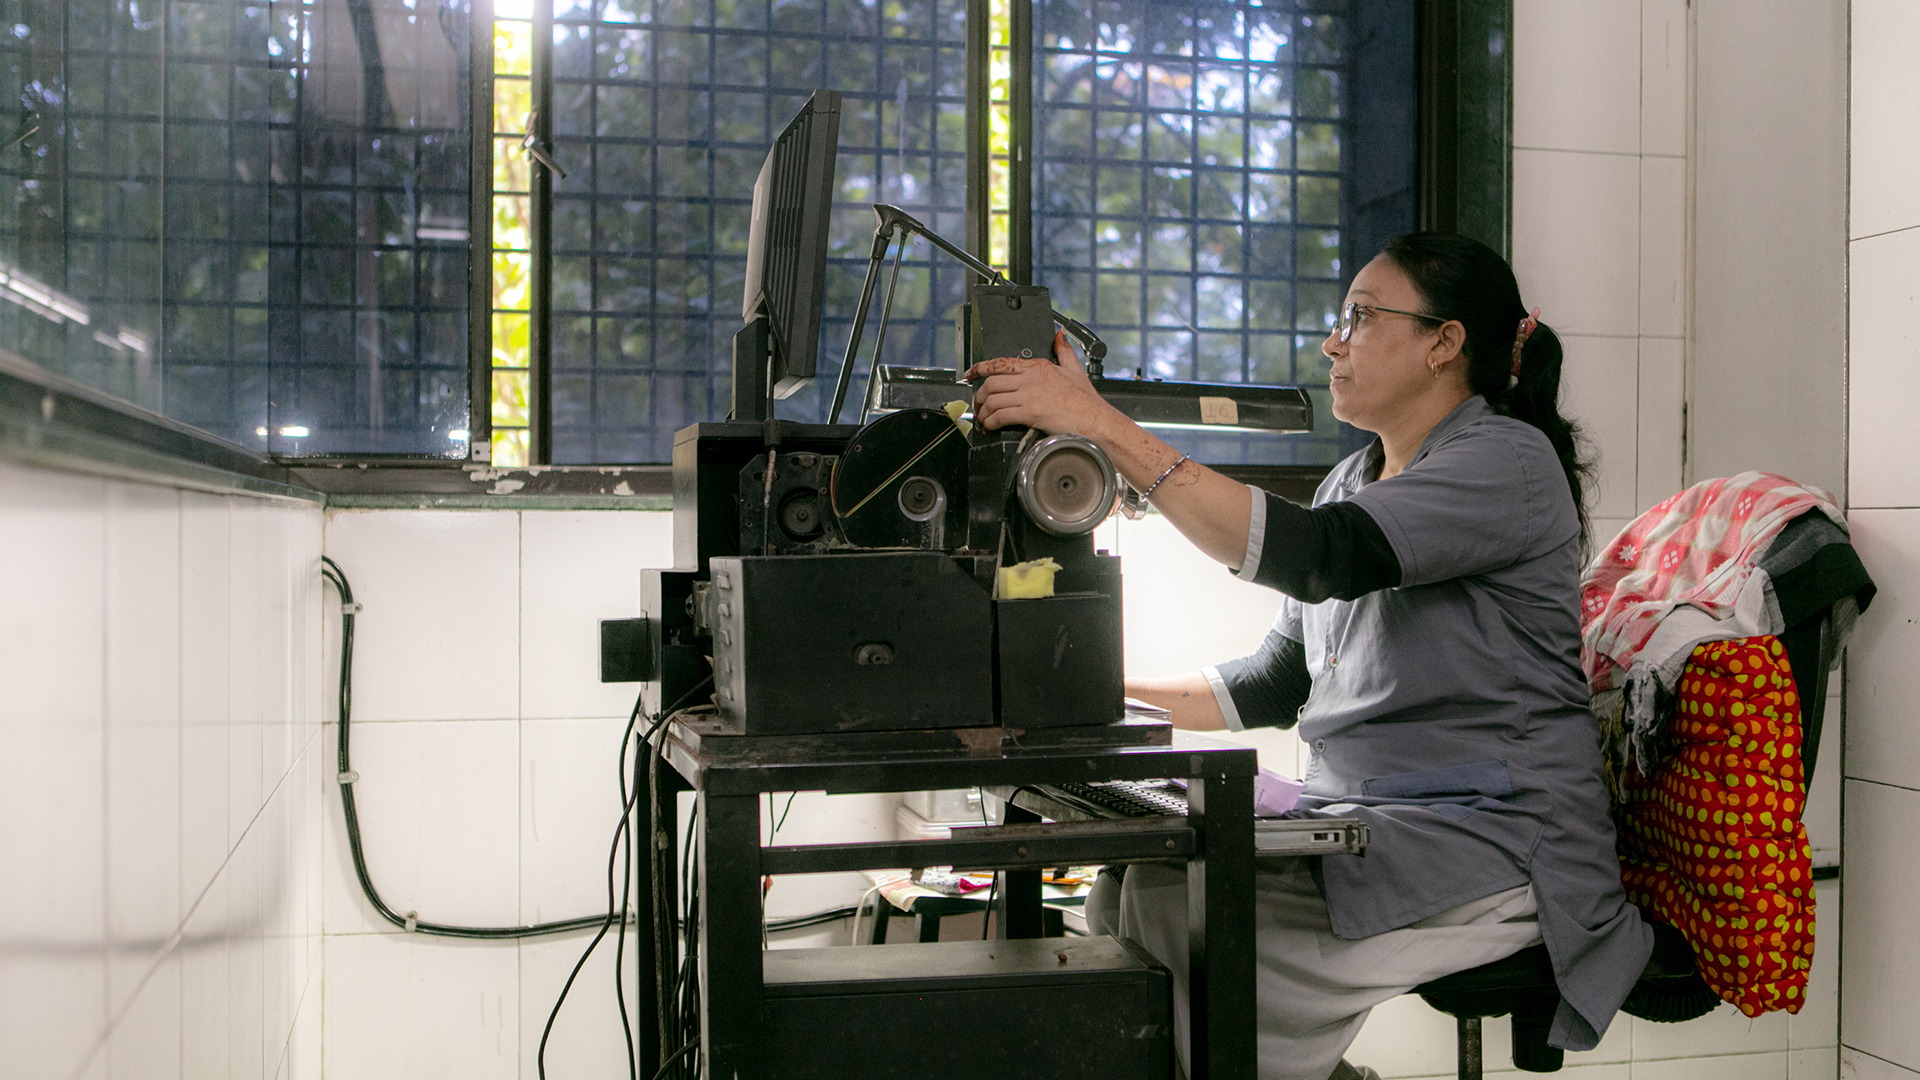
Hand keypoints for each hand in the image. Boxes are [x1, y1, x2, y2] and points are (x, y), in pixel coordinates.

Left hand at [963, 329, 1114, 435]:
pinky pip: (1001, 416)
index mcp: (1038, 366)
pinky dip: (991, 423)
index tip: (971, 374)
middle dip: (979, 395)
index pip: (1001, 363)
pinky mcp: (1030, 412)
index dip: (980, 368)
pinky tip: (991, 427)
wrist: (1095, 420)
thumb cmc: (1086, 401)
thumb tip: (1060, 335)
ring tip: (983, 420)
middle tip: (977, 405)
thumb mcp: (1075, 369)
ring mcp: (1030, 395)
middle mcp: (1031, 378)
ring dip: (983, 412)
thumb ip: (1064, 351)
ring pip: (993, 399)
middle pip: (992, 382)